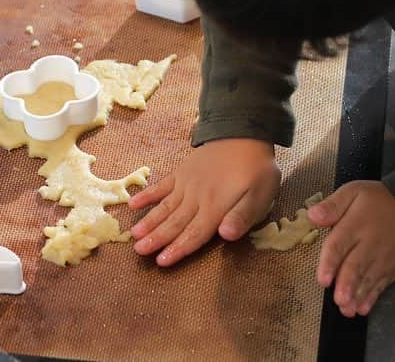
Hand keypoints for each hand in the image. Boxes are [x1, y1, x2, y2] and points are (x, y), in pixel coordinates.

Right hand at [128, 138, 279, 266]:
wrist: (243, 133)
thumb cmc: (256, 169)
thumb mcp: (261, 194)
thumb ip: (243, 216)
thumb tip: (225, 235)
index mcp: (215, 207)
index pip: (194, 233)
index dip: (178, 248)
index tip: (161, 262)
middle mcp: (196, 198)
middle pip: (175, 222)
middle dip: (157, 238)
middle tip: (138, 252)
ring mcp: (186, 184)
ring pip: (165, 207)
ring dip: (149, 221)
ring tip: (134, 234)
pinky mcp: (181, 172)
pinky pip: (161, 185)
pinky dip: (147, 195)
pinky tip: (132, 203)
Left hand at [308, 181, 394, 316]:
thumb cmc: (382, 200)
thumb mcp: (354, 191)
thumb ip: (332, 205)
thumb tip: (312, 215)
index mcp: (355, 224)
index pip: (339, 246)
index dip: (330, 264)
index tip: (323, 279)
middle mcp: (370, 243)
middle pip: (356, 266)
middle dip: (346, 285)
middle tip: (339, 300)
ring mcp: (385, 257)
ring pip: (369, 279)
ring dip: (357, 295)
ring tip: (348, 308)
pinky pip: (383, 284)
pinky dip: (373, 297)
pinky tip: (363, 307)